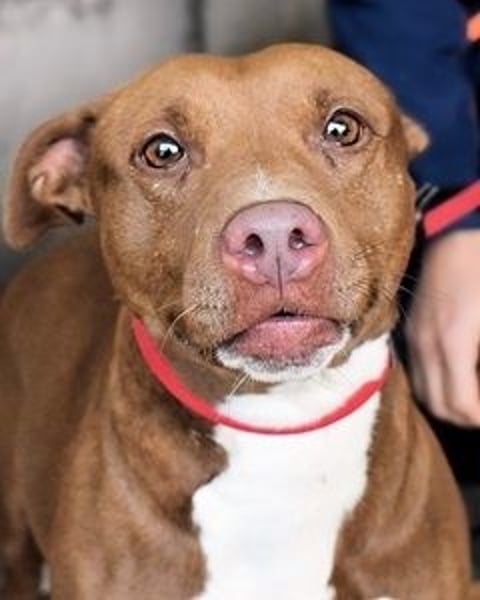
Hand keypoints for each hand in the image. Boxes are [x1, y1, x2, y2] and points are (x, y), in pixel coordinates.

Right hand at [406, 230, 479, 425]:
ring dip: (449, 403)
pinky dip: (437, 385)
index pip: (462, 405)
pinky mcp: (412, 330)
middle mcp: (427, 346)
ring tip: (473, 396)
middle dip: (466, 417)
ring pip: (425, 392)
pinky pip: (418, 372)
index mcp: (454, 343)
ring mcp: (415, 337)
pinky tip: (459, 375)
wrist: (456, 234)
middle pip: (439, 406)